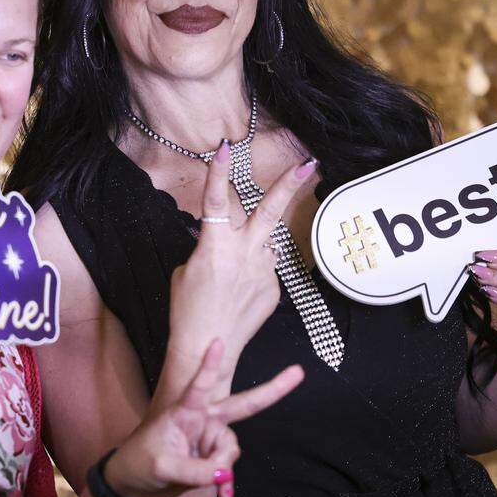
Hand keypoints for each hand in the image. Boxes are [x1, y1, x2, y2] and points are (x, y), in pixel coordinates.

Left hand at [104, 338, 303, 496]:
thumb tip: (226, 472)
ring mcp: (208, 437)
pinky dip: (226, 480)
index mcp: (183, 414)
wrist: (136, 486)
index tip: (217, 341)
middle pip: (240, 406)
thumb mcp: (163, 468)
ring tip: (201, 480)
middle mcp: (201, 420)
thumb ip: (196, 471)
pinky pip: (229, 467)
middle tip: (298, 372)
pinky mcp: (211, 455)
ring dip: (222, 468)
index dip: (209, 366)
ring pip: (231, 449)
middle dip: (271, 391)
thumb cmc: (141, 466)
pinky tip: (224, 494)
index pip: (198, 387)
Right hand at [167, 141, 318, 371]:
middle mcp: (244, 253)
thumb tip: (227, 243)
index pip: (216, 200)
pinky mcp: (274, 289)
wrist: (207, 348)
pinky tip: (238, 297)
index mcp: (215, 246)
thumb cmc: (187, 310)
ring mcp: (264, 271)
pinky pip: (265, 270)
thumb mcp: (187, 270)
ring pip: (264, 244)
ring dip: (252, 250)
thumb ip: (209, 249)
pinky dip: (252, 276)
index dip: (218, 171)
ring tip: (230, 281)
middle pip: (270, 210)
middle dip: (290, 184)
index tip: (224, 147)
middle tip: (309, 164)